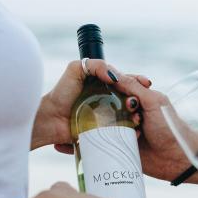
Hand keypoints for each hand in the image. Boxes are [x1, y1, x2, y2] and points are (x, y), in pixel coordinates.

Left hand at [31, 60, 150, 152]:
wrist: (51, 119)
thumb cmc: (62, 93)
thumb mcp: (76, 69)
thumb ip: (95, 65)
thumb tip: (115, 76)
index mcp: (105, 86)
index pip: (126, 82)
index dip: (138, 82)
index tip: (146, 83)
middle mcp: (110, 101)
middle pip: (132, 99)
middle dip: (141, 100)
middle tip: (140, 101)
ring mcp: (110, 118)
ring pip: (131, 116)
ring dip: (138, 117)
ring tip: (137, 117)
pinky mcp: (107, 133)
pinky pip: (123, 132)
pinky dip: (132, 132)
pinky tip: (135, 130)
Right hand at [107, 74, 193, 180]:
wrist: (175, 158)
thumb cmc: (169, 127)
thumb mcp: (153, 102)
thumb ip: (133, 87)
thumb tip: (113, 73)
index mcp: (141, 97)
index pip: (120, 85)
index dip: (115, 85)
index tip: (114, 87)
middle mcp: (131, 110)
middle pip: (110, 101)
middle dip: (117, 104)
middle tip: (132, 110)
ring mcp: (125, 126)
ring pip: (108, 118)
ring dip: (117, 121)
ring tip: (135, 126)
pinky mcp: (121, 142)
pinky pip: (108, 136)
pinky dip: (113, 135)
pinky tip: (126, 137)